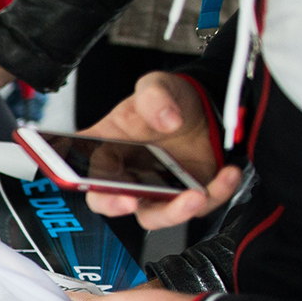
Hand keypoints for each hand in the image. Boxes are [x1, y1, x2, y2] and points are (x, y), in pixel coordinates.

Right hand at [79, 71, 242, 229]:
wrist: (208, 109)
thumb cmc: (170, 101)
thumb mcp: (157, 86)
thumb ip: (154, 97)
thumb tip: (166, 119)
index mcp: (106, 149)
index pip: (79, 169)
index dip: (73, 180)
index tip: (82, 181)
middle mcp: (126, 175)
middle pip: (108, 202)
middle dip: (116, 205)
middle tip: (129, 200)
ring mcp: (155, 190)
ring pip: (155, 215)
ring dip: (173, 211)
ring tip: (195, 195)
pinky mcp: (186, 196)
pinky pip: (200, 206)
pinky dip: (216, 193)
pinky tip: (227, 174)